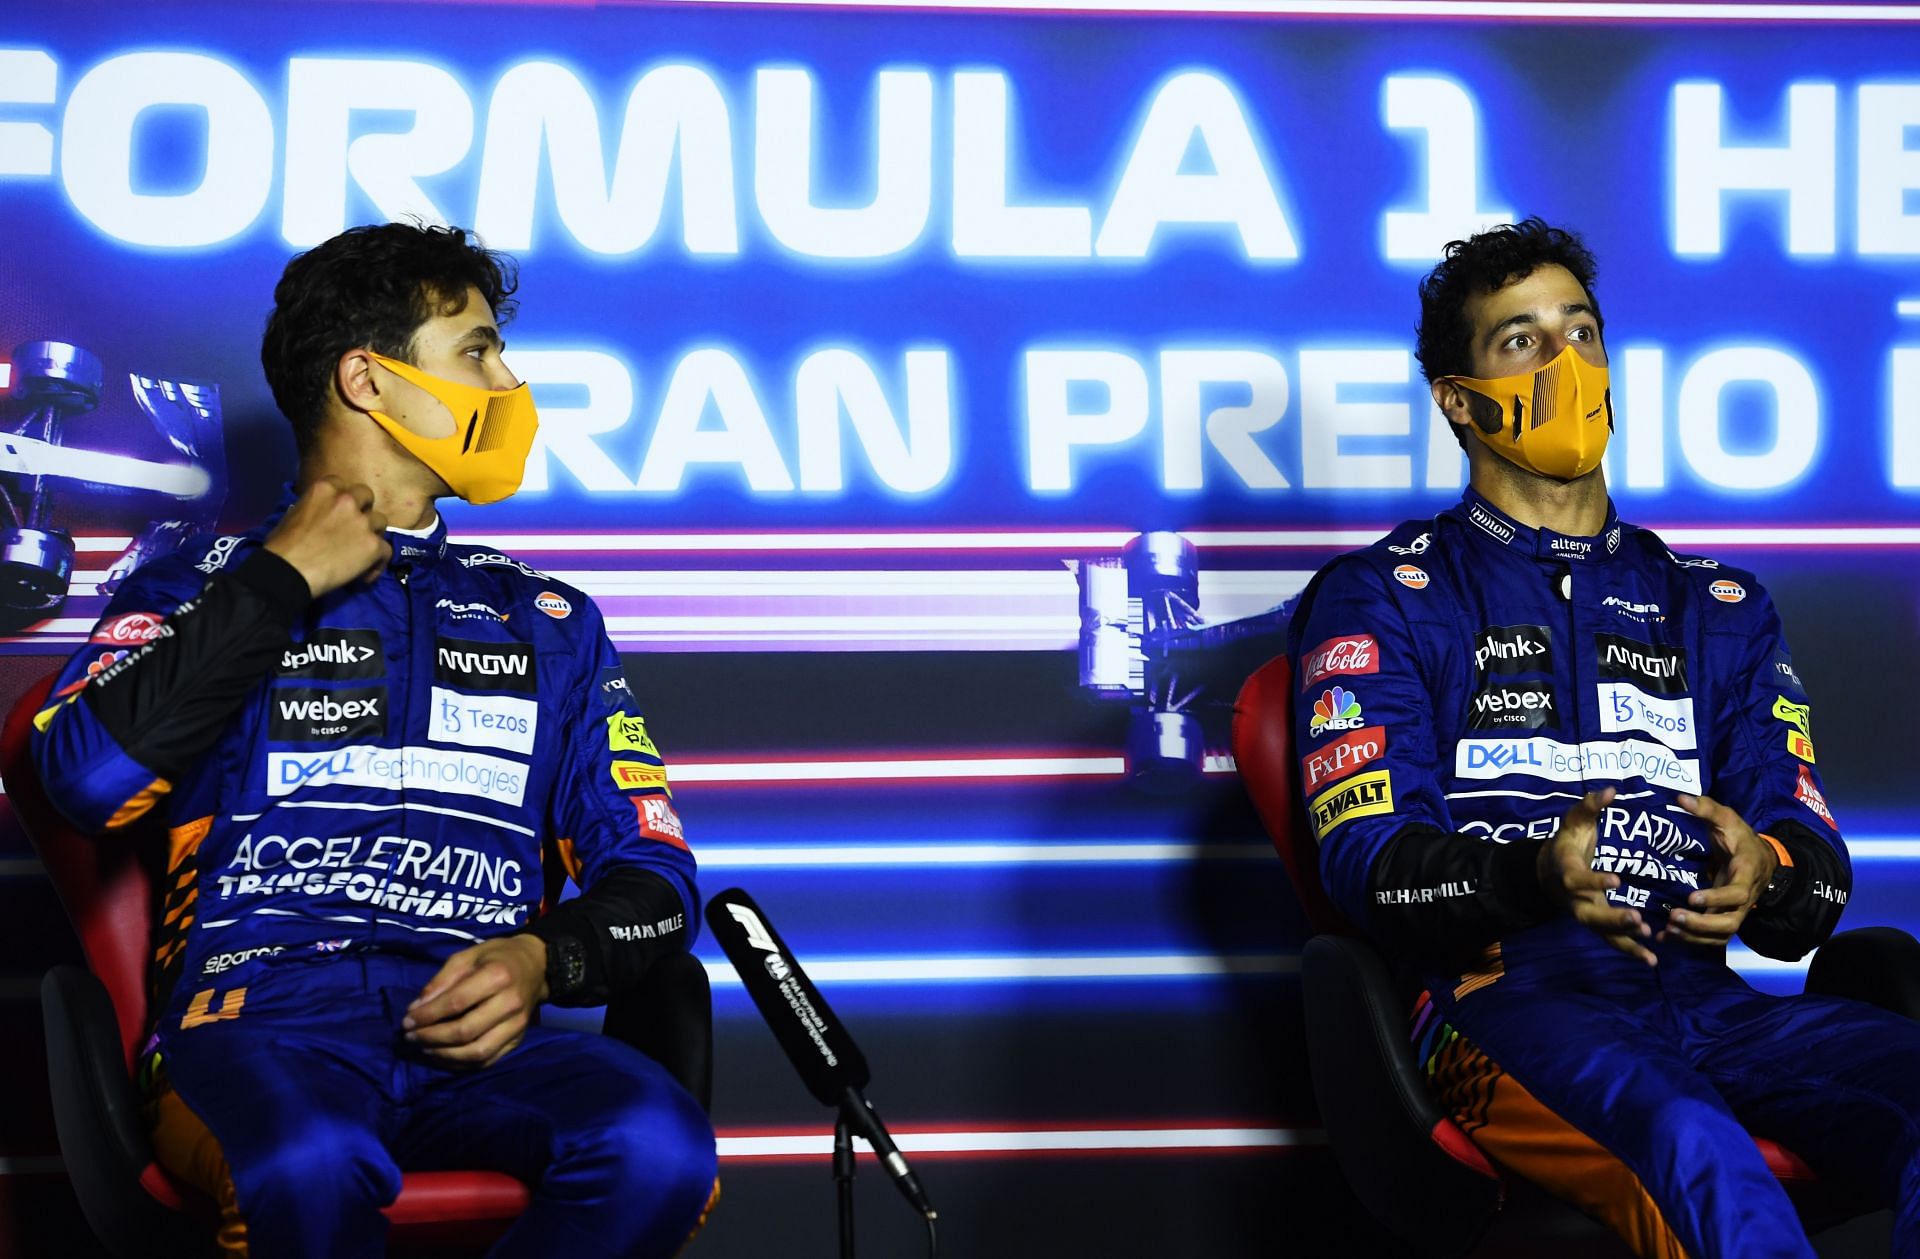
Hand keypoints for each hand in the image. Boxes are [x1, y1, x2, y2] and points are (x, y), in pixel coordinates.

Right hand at [262, 476, 391, 597]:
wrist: (288, 571)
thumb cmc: (282, 546)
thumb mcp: (293, 514)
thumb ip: (315, 507)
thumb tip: (321, 515)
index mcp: (325, 488)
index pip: (343, 485)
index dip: (343, 499)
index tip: (338, 512)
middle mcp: (347, 500)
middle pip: (367, 496)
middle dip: (362, 510)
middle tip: (353, 528)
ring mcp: (363, 522)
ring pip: (381, 522)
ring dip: (372, 535)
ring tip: (360, 552)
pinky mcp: (373, 545)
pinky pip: (386, 551)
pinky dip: (377, 564)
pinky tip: (364, 575)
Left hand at [404, 935, 548, 1068]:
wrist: (537, 966)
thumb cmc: (497, 957)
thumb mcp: (467, 956)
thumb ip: (441, 981)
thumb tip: (416, 1009)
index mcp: (497, 976)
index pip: (456, 1003)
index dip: (427, 1015)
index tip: (406, 1021)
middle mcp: (510, 1004)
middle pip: (465, 1031)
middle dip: (431, 1037)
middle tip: (411, 1037)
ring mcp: (517, 1025)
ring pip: (477, 1052)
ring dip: (444, 1055)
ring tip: (424, 1049)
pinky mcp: (518, 1039)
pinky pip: (487, 1060)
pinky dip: (461, 1063)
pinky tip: (443, 1056)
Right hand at [1536, 787, 1656, 966]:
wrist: (1548, 871)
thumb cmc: (1566, 842)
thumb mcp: (1573, 821)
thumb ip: (1590, 806)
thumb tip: (1611, 790)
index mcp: (1567, 871)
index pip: (1577, 880)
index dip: (1594, 881)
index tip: (1617, 880)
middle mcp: (1574, 898)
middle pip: (1590, 914)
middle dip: (1613, 918)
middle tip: (1638, 919)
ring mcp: (1584, 914)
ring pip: (1603, 931)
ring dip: (1625, 938)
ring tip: (1648, 941)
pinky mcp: (1596, 923)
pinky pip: (1612, 940)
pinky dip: (1630, 950)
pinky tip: (1652, 960)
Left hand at [1658, 794, 1776, 947]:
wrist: (1759, 859)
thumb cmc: (1739, 837)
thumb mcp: (1727, 819)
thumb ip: (1706, 808)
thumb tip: (1680, 798)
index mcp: (1746, 873)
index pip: (1738, 892)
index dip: (1718, 898)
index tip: (1692, 898)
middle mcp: (1744, 898)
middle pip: (1729, 922)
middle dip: (1702, 924)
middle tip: (1674, 918)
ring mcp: (1736, 911)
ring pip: (1720, 934)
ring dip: (1694, 937)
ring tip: (1668, 931)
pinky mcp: (1724, 918)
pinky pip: (1712, 938)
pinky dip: (1691, 941)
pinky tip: (1666, 938)